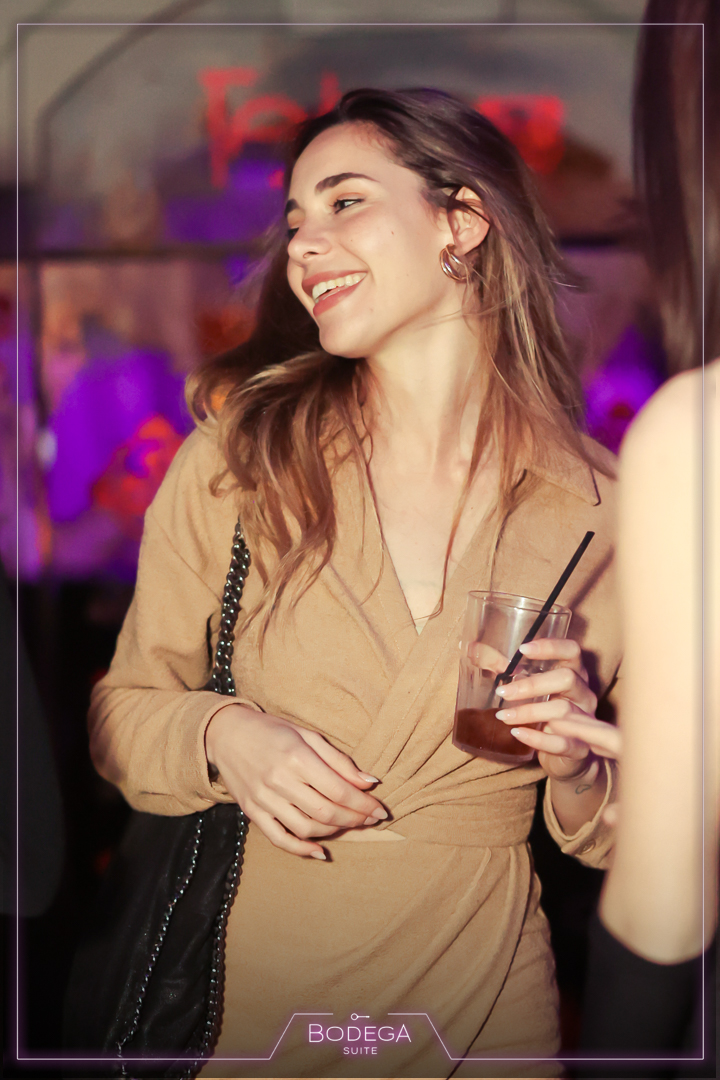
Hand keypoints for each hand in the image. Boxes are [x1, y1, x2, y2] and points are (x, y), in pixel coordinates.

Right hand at [205, 705, 386, 858]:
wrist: (226, 734)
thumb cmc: (272, 731)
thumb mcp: (307, 735)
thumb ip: (339, 761)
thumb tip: (370, 782)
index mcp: (296, 757)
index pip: (339, 790)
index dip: (364, 804)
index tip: (380, 809)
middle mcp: (279, 780)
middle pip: (326, 812)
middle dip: (355, 820)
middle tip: (371, 820)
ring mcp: (263, 799)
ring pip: (306, 828)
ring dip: (334, 832)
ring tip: (350, 826)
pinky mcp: (252, 812)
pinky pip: (279, 838)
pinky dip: (301, 850)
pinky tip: (320, 851)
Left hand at [493, 638, 613, 782]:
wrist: (563, 756)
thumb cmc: (543, 712)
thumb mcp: (525, 687)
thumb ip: (501, 666)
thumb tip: (468, 647)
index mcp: (574, 673)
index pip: (572, 651)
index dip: (551, 646)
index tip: (522, 649)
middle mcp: (584, 694)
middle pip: (568, 678)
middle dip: (532, 684)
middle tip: (502, 691)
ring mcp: (586, 721)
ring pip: (563, 709)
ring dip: (528, 711)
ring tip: (502, 715)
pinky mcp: (580, 748)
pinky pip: (563, 742)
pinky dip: (537, 738)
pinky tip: (517, 733)